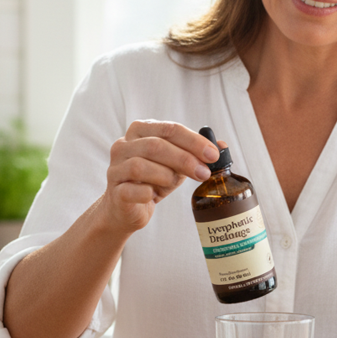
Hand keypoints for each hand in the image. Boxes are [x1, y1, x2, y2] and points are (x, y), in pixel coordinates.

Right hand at [97, 120, 219, 234]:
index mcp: (140, 131)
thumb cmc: (153, 181)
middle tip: (204, 172)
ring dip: (166, 175)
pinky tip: (154, 194)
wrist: (127, 208)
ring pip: (140, 166)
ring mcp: (115, 168)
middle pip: (155, 146)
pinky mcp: (114, 191)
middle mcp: (123, 146)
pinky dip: (147, 191)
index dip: (193, 141)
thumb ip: (196, 153)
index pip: (169, 129)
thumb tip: (222, 146)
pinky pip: (131, 190)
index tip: (213, 155)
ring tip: (174, 182)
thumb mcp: (176, 164)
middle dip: (184, 159)